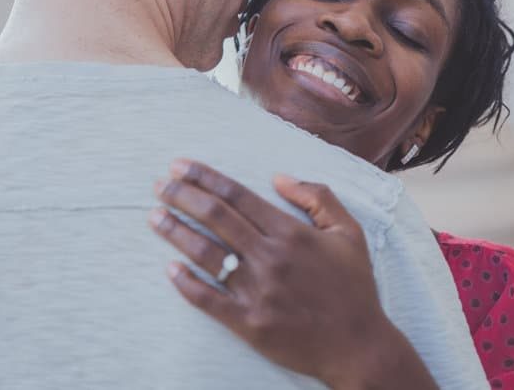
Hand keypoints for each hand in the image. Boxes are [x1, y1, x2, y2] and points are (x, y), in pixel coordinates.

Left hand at [148, 158, 422, 388]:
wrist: (359, 345)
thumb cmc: (354, 287)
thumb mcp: (349, 232)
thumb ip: (318, 196)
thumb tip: (279, 176)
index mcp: (291, 232)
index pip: (238, 195)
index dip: (205, 177)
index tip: (180, 166)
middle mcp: (270, 256)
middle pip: (216, 217)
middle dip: (183, 196)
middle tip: (159, 184)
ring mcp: (258, 290)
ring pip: (206, 253)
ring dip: (176, 231)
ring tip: (154, 216)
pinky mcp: (249, 322)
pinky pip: (209, 299)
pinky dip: (186, 283)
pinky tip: (170, 267)